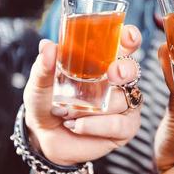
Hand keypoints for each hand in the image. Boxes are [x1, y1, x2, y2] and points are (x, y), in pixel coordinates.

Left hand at [23, 25, 142, 165]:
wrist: (43, 136)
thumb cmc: (46, 103)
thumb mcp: (41, 83)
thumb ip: (44, 66)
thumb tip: (47, 46)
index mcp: (103, 61)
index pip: (124, 45)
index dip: (130, 38)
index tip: (126, 37)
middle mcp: (118, 81)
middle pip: (132, 69)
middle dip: (125, 70)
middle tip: (112, 74)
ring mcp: (124, 104)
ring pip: (121, 100)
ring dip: (92, 107)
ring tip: (68, 113)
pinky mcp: (124, 129)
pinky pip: (119, 124)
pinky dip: (96, 125)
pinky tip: (77, 126)